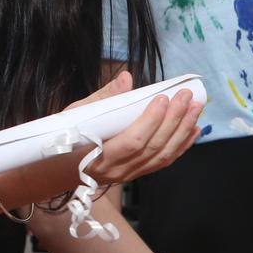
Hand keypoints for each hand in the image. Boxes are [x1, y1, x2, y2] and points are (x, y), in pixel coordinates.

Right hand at [65, 72, 201, 184]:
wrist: (58, 168)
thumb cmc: (65, 137)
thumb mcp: (75, 115)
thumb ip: (103, 98)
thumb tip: (126, 78)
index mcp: (98, 156)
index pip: (132, 141)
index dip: (151, 121)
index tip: (162, 97)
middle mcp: (117, 169)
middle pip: (153, 146)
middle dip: (174, 120)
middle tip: (186, 96)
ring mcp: (129, 173)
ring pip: (163, 155)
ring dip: (183, 130)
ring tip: (195, 109)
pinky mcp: (137, 173)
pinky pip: (164, 161)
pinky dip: (182, 144)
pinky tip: (194, 128)